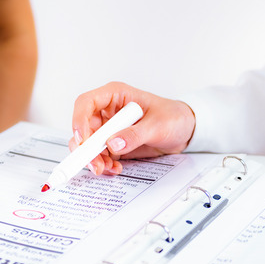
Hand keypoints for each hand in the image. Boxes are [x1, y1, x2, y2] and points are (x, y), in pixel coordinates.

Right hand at [69, 82, 195, 175]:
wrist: (185, 131)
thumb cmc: (174, 117)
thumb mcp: (158, 125)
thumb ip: (135, 134)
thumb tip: (112, 143)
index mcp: (115, 96)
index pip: (86, 103)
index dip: (79, 120)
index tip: (82, 139)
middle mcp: (108, 111)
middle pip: (83, 127)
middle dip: (85, 147)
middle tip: (93, 163)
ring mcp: (109, 127)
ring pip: (88, 143)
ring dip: (93, 158)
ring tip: (107, 168)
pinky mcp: (113, 142)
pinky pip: (100, 154)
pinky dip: (103, 163)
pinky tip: (115, 167)